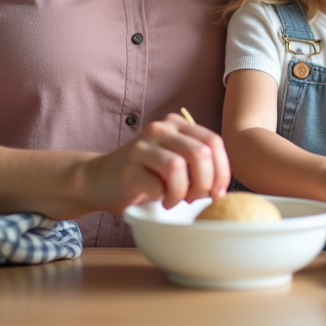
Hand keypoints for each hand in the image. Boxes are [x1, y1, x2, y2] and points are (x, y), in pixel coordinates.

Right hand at [78, 113, 230, 213]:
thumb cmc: (145, 175)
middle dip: (205, 183)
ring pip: (179, 167)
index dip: (222, 171)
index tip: (218, 192)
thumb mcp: (175, 159)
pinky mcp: (129, 168)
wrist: (101, 179)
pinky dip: (165, 198)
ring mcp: (143, 146)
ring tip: (176, 200)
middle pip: (201, 154)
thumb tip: (224, 185)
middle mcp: (161, 129)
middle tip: (195, 199)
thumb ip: (197, 161)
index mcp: (177, 124)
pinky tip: (159, 200)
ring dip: (183, 192)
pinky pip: (158, 186)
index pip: (214, 142)